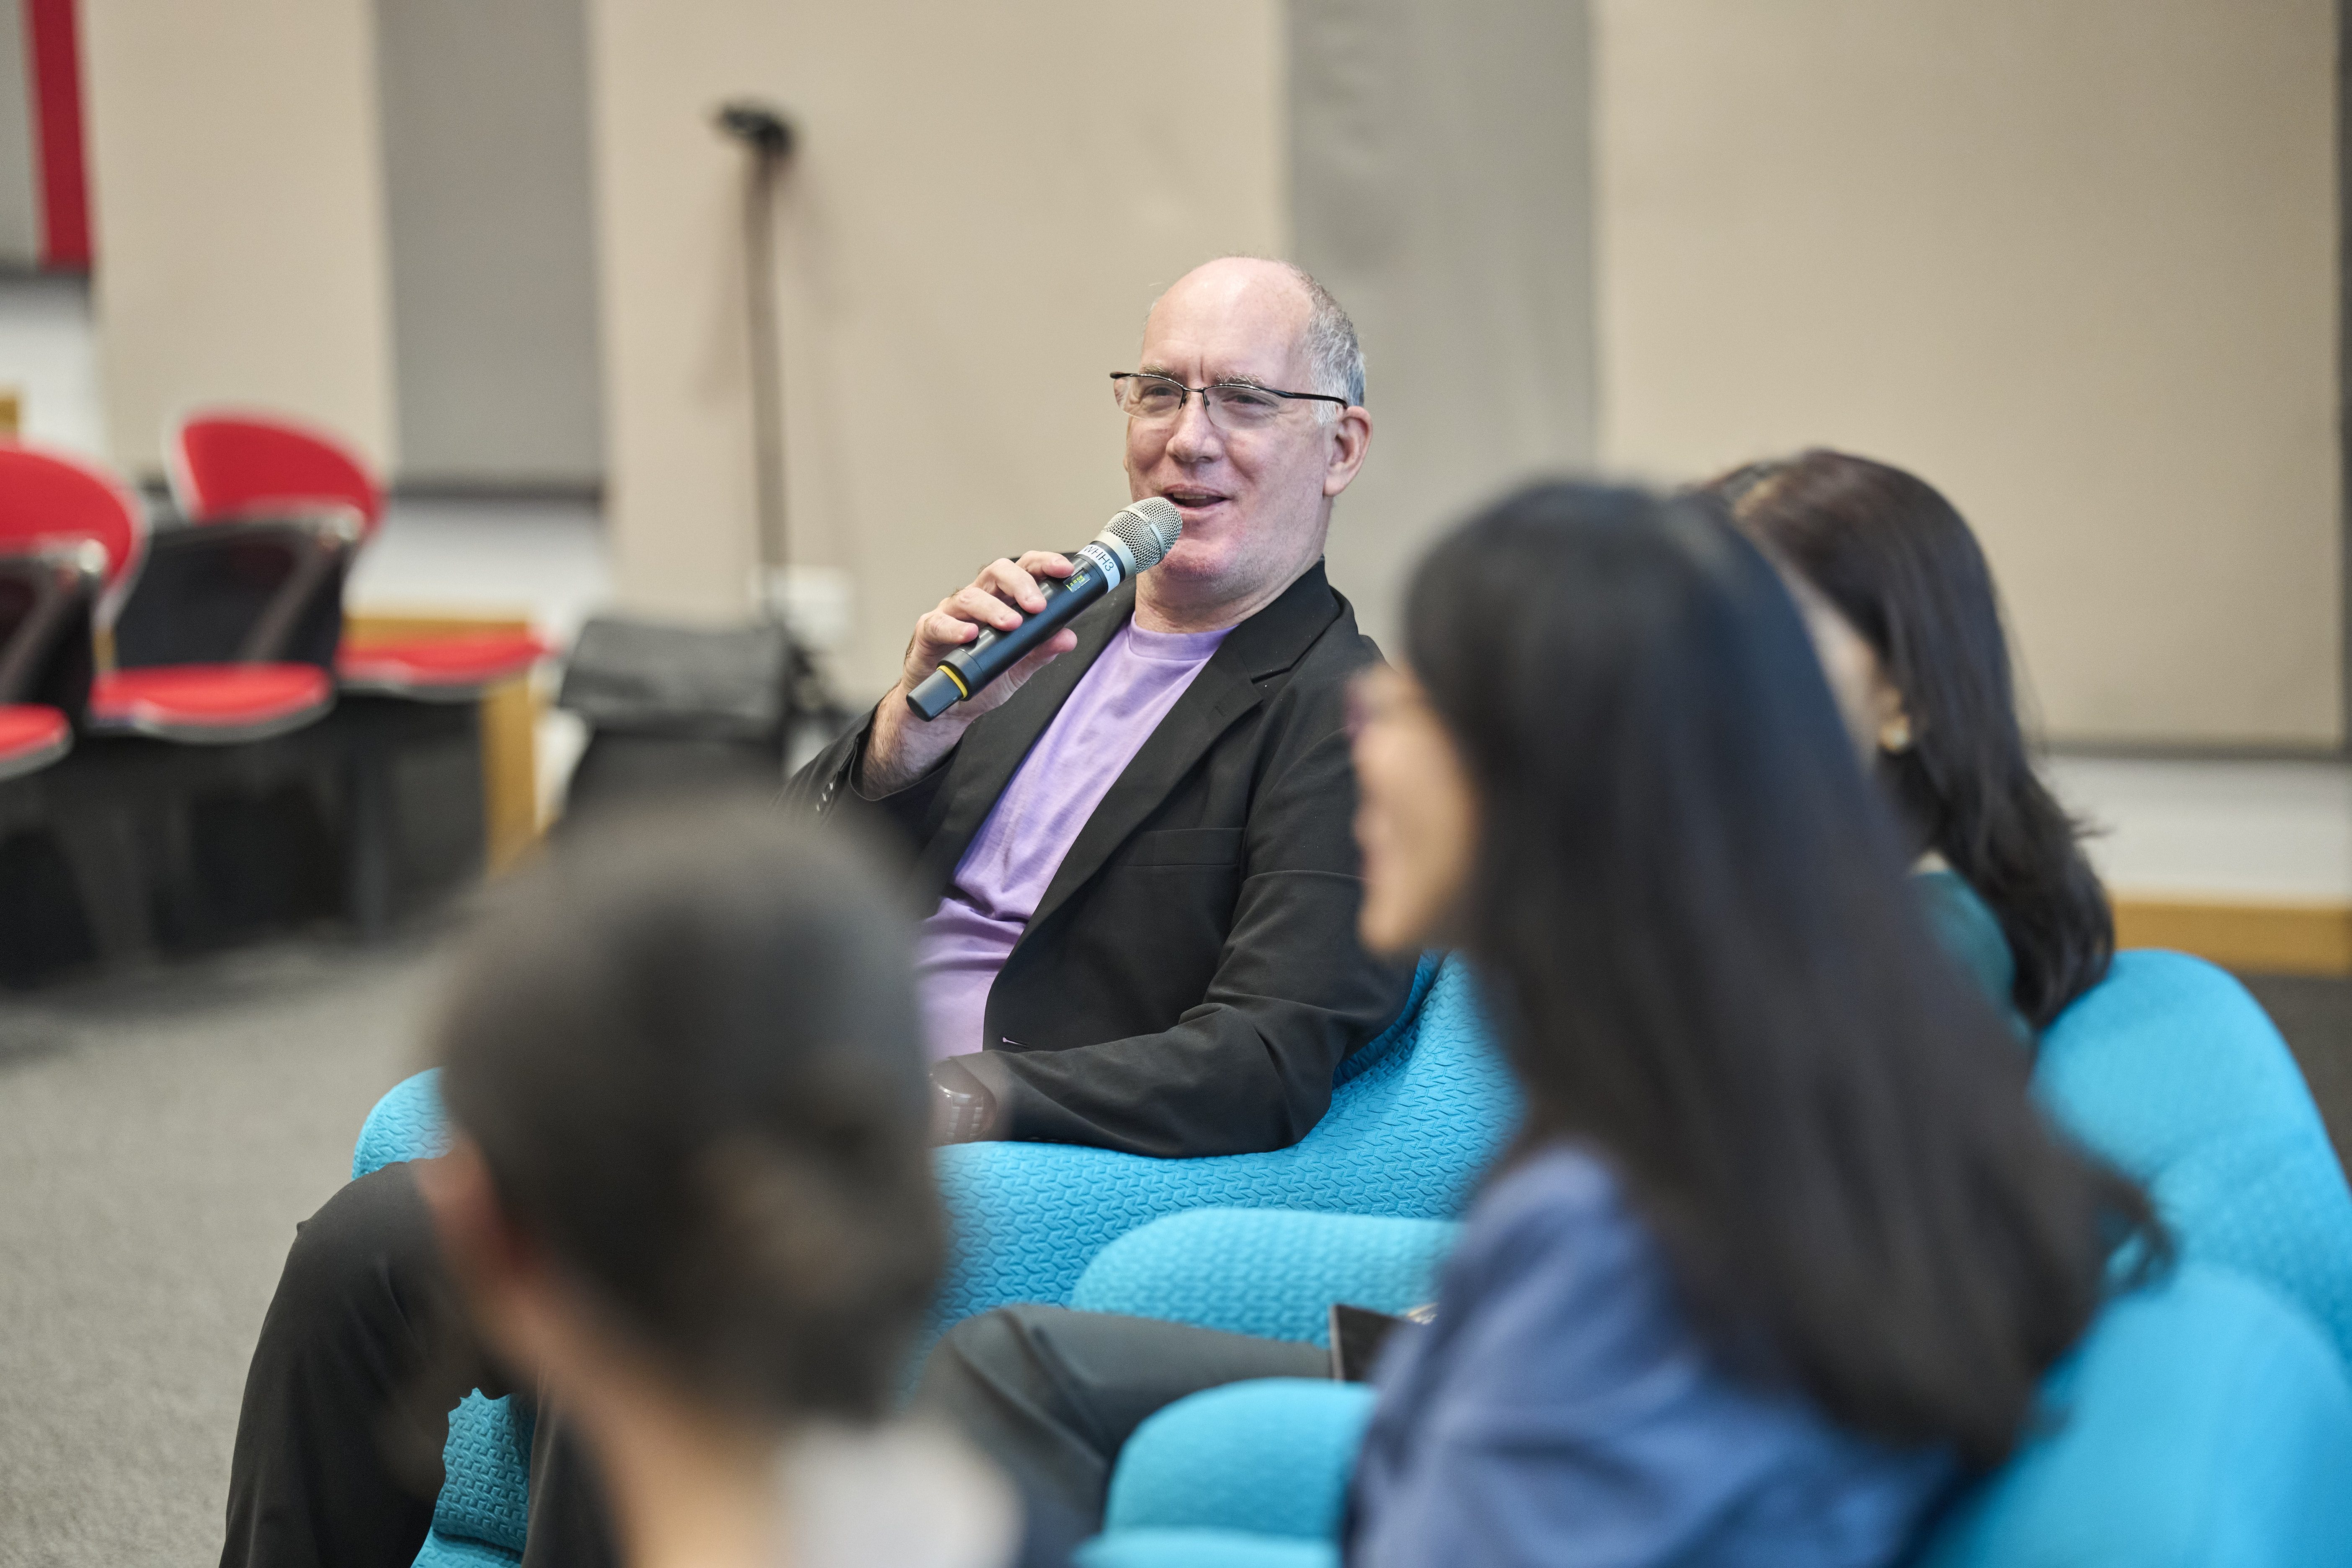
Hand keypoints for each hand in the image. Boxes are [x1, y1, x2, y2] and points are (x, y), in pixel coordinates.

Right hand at [861, 552, 1080, 795]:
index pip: (1024, 571)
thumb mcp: (1018, 667)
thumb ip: (1041, 651)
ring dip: (993, 608)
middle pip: (997, 572)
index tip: (1065, 571)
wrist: (949, 710)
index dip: (1044, 565)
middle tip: (1037, 606)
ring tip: (1011, 625)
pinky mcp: (929, 632)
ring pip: (970, 596)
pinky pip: (939, 623)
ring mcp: (952, 613)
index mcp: (1003, 601)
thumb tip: (1068, 637)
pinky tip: (970, 635)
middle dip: (1021, 583)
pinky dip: (955, 628)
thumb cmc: (981, 680)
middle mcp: (978, 600)